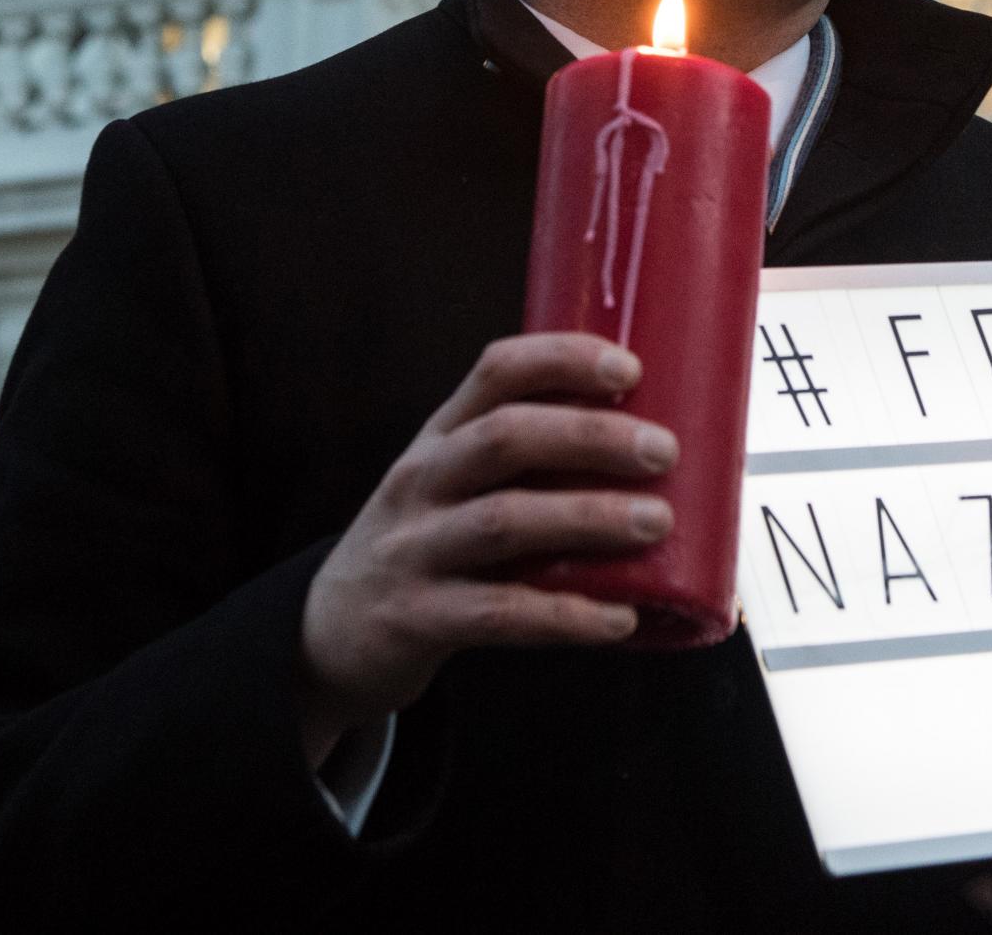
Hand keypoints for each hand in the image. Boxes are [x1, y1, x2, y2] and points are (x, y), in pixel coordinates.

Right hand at [295, 332, 677, 767]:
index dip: (561, 360)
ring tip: (657, 522)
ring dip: (587, 517)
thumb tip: (648, 448)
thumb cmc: (427, 546)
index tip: (629, 370)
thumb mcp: (453, 487)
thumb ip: (525, 466)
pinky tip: (619, 618)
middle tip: (663, 451)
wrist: (329, 631)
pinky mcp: (417, 618)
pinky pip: (498, 613)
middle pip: (504, 437)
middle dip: (589, 437)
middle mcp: (421, 481)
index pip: (495, 373)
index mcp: (439, 437)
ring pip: (503, 522)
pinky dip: (564, 615)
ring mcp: (413, 549)